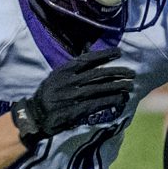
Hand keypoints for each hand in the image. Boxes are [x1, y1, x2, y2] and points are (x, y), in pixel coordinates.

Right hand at [13, 50, 135, 143]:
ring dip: (118, 87)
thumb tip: (89, 52)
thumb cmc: (49, 94)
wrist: (35, 116)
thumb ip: (72, 67)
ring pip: (101, 88)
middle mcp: (69, 81)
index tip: (119, 52)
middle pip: (98, 74)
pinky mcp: (76, 110)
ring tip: (130, 85)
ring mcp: (73, 96)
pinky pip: (97, 103)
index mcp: (64, 70)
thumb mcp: (56, 76)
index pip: (87, 59)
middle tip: (131, 73)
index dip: (105, 55)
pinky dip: (111, 101)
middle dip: (117, 72)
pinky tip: (121, 99)